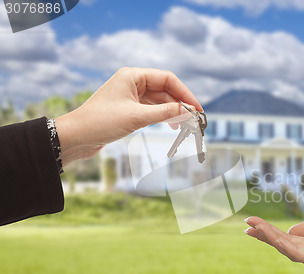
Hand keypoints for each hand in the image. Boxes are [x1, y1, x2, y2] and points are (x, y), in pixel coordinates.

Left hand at [55, 67, 202, 165]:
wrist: (76, 137)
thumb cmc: (101, 122)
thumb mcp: (137, 117)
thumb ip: (164, 113)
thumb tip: (188, 111)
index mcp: (133, 76)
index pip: (167, 79)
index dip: (185, 93)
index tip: (197, 108)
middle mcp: (132, 82)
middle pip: (165, 89)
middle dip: (180, 103)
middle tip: (195, 119)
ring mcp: (130, 96)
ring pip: (159, 100)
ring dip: (173, 111)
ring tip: (184, 125)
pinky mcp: (128, 109)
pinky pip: (152, 109)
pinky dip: (163, 116)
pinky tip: (171, 125)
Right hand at [244, 202, 303, 267]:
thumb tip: (290, 232)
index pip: (290, 241)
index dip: (271, 234)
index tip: (253, 224)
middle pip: (286, 247)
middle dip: (266, 236)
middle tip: (247, 225)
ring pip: (291, 252)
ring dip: (272, 239)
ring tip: (255, 227)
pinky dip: (288, 246)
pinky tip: (276, 237)